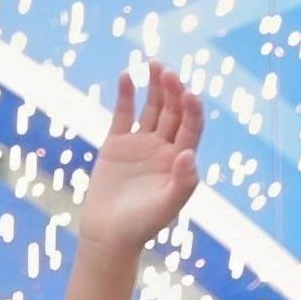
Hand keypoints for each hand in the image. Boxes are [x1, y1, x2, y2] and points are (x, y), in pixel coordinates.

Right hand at [75, 63, 205, 257]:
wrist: (108, 236)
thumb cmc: (142, 226)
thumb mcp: (168, 206)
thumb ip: (183, 181)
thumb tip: (188, 153)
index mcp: (182, 159)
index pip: (192, 125)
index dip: (192, 108)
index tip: (188, 93)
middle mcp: (164, 147)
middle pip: (173, 110)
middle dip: (173, 90)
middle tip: (167, 73)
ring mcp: (141, 143)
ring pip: (152, 107)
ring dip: (155, 86)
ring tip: (154, 64)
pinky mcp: (116, 144)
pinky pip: (123, 114)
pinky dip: (126, 95)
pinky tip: (127, 76)